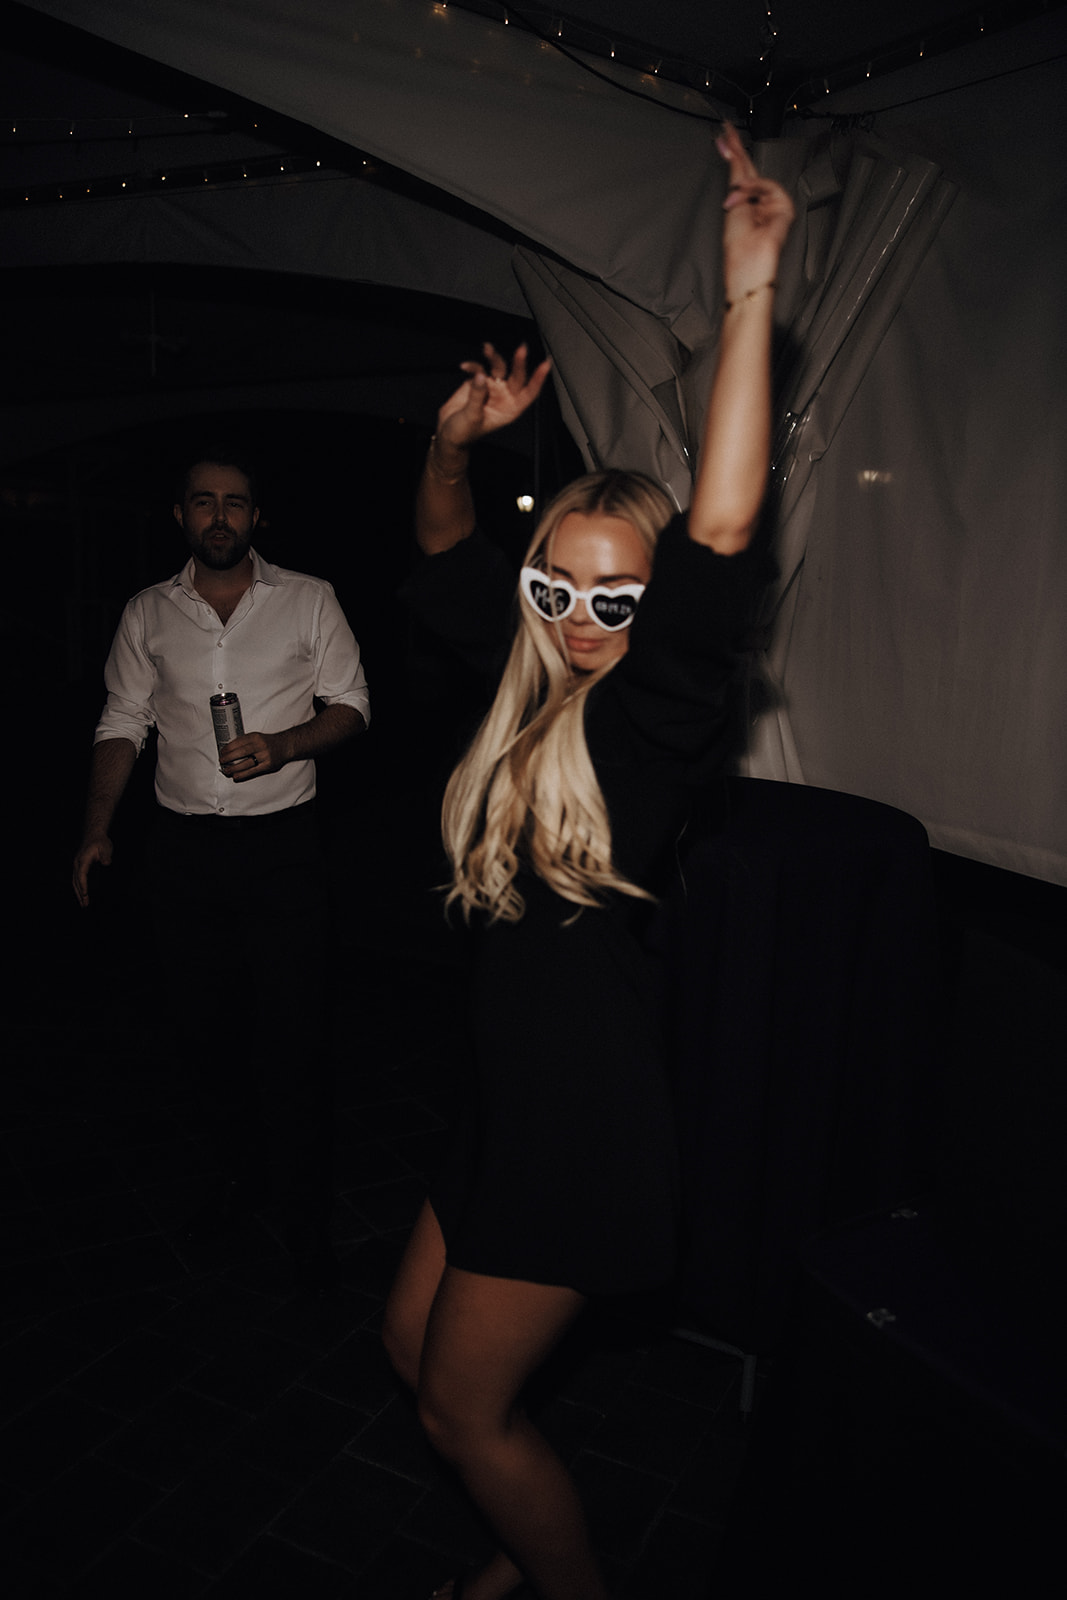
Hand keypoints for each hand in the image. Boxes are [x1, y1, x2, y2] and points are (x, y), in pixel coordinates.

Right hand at [73, 834, 111, 907]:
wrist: (94, 835)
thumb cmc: (100, 842)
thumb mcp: (105, 847)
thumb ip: (106, 855)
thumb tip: (107, 863)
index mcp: (83, 860)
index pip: (82, 875)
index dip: (83, 885)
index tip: (85, 894)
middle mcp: (77, 864)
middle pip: (76, 881)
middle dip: (80, 893)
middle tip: (85, 905)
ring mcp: (77, 865)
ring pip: (75, 881)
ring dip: (78, 893)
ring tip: (83, 904)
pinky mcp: (79, 867)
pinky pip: (78, 879)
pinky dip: (79, 888)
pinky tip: (83, 895)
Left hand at [218, 731, 284, 781]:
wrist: (286, 746)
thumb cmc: (269, 742)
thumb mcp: (257, 737)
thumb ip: (245, 742)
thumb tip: (229, 751)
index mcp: (255, 737)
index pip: (238, 742)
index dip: (228, 748)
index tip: (222, 752)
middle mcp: (260, 746)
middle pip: (240, 752)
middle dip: (228, 758)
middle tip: (222, 761)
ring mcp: (264, 756)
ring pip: (245, 763)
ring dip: (233, 768)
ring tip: (226, 771)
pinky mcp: (268, 765)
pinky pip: (253, 771)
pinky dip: (243, 775)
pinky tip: (236, 776)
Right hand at [435, 342, 551, 454]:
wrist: (448, 433)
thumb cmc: (464, 433)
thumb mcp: (472, 417)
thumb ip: (477, 396)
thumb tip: (481, 376)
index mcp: (510, 409)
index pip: (529, 393)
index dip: (538, 380)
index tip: (545, 366)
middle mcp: (504, 396)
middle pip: (516, 376)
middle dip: (519, 362)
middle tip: (521, 350)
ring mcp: (491, 388)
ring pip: (498, 368)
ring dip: (494, 357)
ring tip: (487, 349)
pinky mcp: (477, 382)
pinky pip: (478, 368)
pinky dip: (472, 366)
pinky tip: (464, 367)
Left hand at [716, 122, 794, 302]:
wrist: (748, 263)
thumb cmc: (738, 246)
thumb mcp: (732, 205)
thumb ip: (736, 177)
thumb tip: (729, 152)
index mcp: (744, 203)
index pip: (739, 173)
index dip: (732, 154)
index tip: (722, 138)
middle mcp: (758, 201)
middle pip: (749, 167)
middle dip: (736, 147)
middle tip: (726, 127)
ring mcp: (773, 204)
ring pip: (758, 178)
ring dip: (743, 187)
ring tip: (733, 201)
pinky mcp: (784, 208)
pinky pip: (770, 187)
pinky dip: (756, 190)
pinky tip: (745, 198)